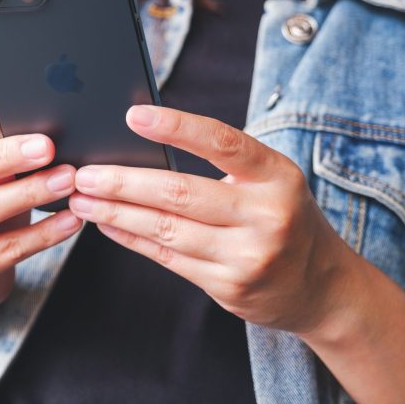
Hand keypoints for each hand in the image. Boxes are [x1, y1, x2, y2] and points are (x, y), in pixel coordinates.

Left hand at [68, 104, 354, 334]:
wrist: (321, 288)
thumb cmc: (283, 219)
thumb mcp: (271, 182)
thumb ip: (223, 165)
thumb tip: (144, 146)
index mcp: (277, 176)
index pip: (222, 142)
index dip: (176, 127)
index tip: (132, 115)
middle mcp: (266, 215)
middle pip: (180, 192)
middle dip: (123, 182)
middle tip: (83, 173)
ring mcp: (247, 256)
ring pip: (165, 229)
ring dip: (116, 212)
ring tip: (83, 198)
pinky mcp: (228, 287)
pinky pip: (167, 258)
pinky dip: (130, 238)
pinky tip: (108, 224)